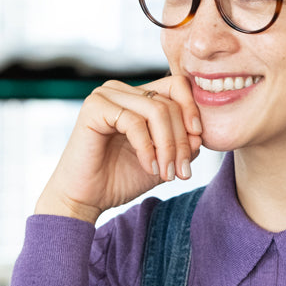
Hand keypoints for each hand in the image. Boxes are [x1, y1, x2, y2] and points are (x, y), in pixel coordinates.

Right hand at [35, 76, 202, 221]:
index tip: (198, 142)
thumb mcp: (163, 160)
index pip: (177, 87)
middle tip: (182, 172)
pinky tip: (149, 167)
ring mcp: (106, 95)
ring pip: (156, 111)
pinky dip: (147, 148)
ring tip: (167, 174)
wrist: (86, 198)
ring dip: (168, 146)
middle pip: (169, 102)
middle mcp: (121, 90)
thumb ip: (183, 144)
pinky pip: (134, 122)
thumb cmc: (120, 178)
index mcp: (138, 96)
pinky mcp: (94, 108)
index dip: (192, 111)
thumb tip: (199, 133)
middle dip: (182, 140)